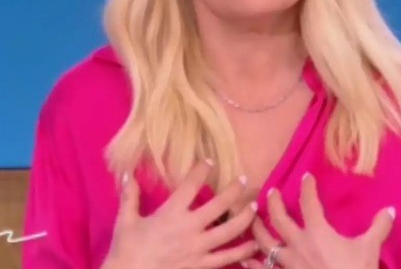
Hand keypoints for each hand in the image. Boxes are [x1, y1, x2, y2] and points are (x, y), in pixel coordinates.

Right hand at [101, 160, 258, 268]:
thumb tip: (127, 174)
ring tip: (254, 207)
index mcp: (171, 213)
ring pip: (230, 230)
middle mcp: (189, 228)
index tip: (209, 162)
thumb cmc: (125, 251)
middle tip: (244, 180)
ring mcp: (198, 248)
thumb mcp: (126, 221)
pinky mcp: (202, 266)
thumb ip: (130, 197)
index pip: (191, 185)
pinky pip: (227, 258)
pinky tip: (255, 244)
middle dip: (235, 189)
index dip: (202, 170)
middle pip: (220, 204)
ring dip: (245, 217)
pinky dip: (243, 251)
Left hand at [245, 173, 393, 268]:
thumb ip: (379, 227)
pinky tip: (244, 258)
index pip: (310, 204)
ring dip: (256, 230)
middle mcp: (298, 245)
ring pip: (264, 243)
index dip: (307, 188)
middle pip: (279, 219)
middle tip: (269, 193)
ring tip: (250, 221)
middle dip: (273, 203)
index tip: (306, 177)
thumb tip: (390, 210)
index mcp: (318, 232)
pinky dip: (252, 263)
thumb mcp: (370, 248)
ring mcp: (288, 264)